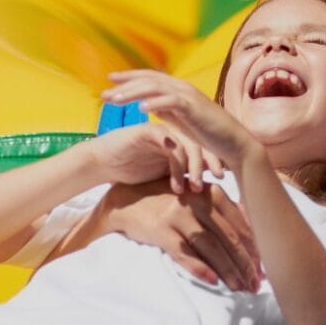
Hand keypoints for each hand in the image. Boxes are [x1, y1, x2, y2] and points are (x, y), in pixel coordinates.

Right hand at [90, 123, 222, 194]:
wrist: (101, 163)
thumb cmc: (132, 171)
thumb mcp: (163, 176)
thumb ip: (183, 176)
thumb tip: (208, 193)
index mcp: (179, 141)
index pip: (204, 147)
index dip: (215, 162)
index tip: (224, 180)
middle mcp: (173, 134)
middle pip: (201, 144)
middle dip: (211, 163)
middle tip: (218, 181)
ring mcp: (161, 131)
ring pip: (188, 145)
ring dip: (193, 169)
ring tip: (192, 188)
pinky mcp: (148, 131)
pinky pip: (169, 143)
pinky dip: (176, 163)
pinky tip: (176, 183)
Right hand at [92, 178, 261, 290]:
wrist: (128, 200)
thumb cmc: (171, 202)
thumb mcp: (200, 199)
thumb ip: (225, 212)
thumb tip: (256, 237)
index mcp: (213, 193)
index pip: (241, 226)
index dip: (254, 250)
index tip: (264, 270)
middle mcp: (198, 201)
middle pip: (228, 238)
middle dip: (245, 264)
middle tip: (255, 285)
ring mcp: (178, 215)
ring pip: (210, 247)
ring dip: (228, 270)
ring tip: (239, 287)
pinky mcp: (160, 229)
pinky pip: (183, 252)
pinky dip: (198, 267)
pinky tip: (213, 280)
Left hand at [103, 70, 253, 167]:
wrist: (234, 142)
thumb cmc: (210, 134)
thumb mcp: (183, 120)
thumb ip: (167, 110)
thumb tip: (148, 104)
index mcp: (179, 90)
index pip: (150, 78)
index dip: (129, 77)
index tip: (110, 80)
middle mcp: (183, 88)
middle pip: (148, 80)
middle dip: (125, 85)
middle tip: (104, 93)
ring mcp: (189, 96)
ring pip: (156, 88)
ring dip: (133, 92)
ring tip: (115, 99)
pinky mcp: (195, 108)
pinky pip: (172, 102)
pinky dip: (156, 102)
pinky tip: (141, 108)